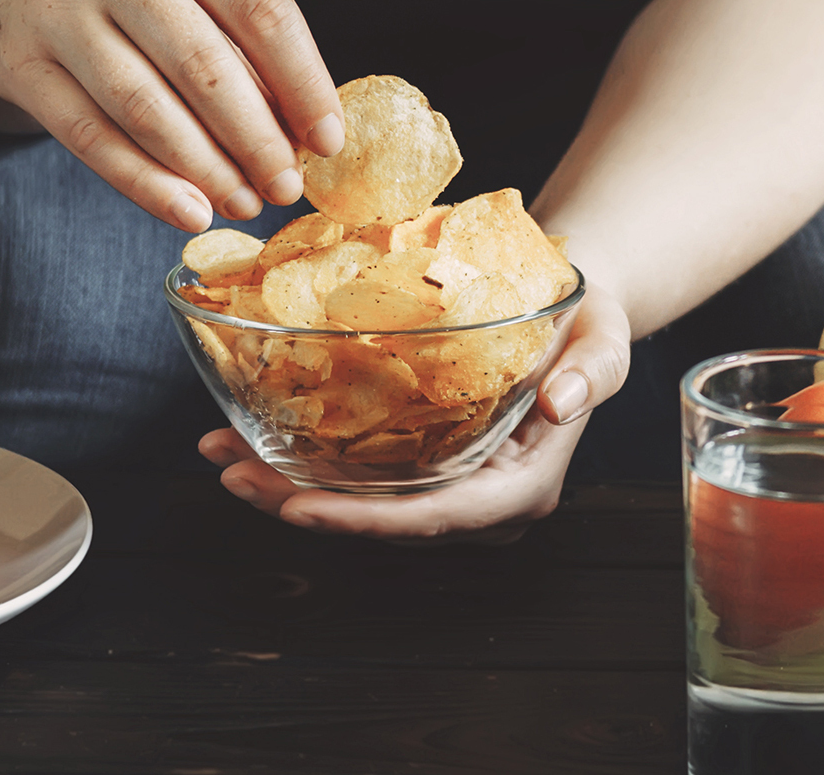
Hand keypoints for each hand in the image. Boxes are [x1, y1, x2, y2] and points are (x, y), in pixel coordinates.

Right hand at [0, 0, 341, 229]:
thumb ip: (228, 15)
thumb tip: (297, 116)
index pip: (260, 8)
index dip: (304, 84)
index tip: (329, 139)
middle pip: (207, 67)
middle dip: (260, 141)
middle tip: (288, 186)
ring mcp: (56, 9)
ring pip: (148, 109)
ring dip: (209, 170)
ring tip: (246, 203)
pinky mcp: (15, 61)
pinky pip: (90, 137)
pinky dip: (145, 184)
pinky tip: (188, 211)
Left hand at [198, 282, 630, 544]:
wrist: (566, 300)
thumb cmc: (587, 317)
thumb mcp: (604, 337)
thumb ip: (592, 373)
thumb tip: (556, 403)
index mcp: (520, 486)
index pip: (436, 519)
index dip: (364, 522)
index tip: (297, 507)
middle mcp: (475, 496)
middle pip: (380, 519)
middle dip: (300, 503)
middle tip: (230, 471)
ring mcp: (442, 478)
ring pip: (356, 499)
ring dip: (284, 482)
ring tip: (218, 450)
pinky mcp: (419, 452)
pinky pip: (355, 468)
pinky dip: (301, 455)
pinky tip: (247, 433)